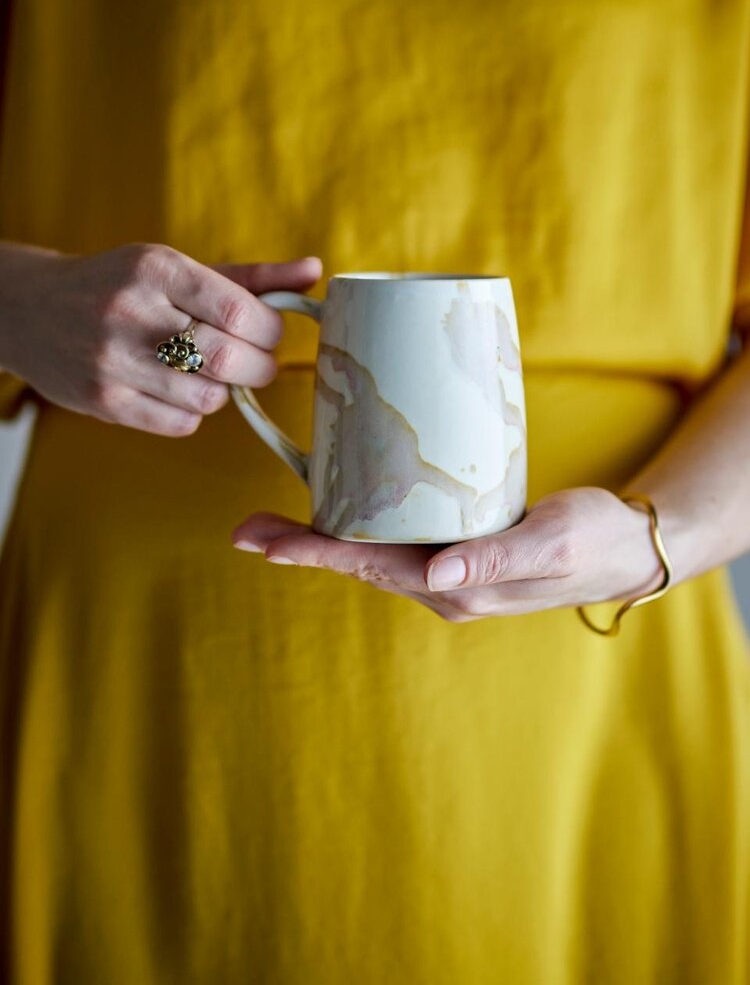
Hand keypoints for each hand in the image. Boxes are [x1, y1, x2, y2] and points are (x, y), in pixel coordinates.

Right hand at [0, 241, 321, 434]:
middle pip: (228, 358)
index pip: (239, 310)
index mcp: (156, 269)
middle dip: (259, 366)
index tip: (271, 334)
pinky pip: (180, 424)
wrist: (32, 311)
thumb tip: (314, 271)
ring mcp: (114, 361)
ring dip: (223, 390)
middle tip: (257, 362)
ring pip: (208, 398)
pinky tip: (178, 390)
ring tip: (209, 373)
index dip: (270, 331)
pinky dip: (193, 413)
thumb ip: (250, 277)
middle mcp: (132, 312)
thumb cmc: (121, 286)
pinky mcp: (104, 402)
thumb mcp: (177, 268)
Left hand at [232, 487, 667, 622]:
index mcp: (458, 588)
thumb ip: (497, 559)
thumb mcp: (552, 542)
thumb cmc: (594, 541)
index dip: (316, 552)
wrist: (625, 550)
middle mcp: (443, 586)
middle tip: (244, 529)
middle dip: (301, 547)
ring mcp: (448, 573)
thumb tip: (438, 574)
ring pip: (372, 554)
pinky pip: (395, 542)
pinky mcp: (458, 553)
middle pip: (358, 563)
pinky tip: (341, 512)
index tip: (264, 543)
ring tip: (271, 524)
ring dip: (322, 539)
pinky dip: (358, 528)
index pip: (371, 566)